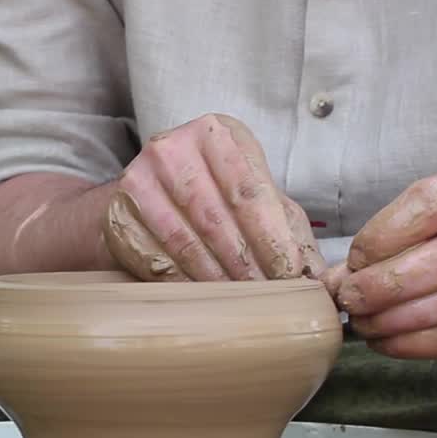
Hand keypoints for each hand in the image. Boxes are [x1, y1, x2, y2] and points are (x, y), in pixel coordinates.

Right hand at [104, 113, 324, 281]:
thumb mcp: (252, 197)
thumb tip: (318, 278)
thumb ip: (286, 228)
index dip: (272, 238)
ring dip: (217, 279)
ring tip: (240, 303)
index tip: (289, 276)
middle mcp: (172, 149)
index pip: (249, 190)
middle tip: (267, 298)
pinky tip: (204, 300)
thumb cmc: (210, 196)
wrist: (142, 195)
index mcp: (215, 133)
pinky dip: (184, 284)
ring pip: (185, 240)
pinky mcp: (118, 214)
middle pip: (217, 217)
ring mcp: (138, 179)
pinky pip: (155, 258)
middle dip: (247, 264)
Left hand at [323, 165, 436, 357]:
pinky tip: (386, 341)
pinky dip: (412, 345)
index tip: (354, 260)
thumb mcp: (429, 222)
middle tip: (349, 301)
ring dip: (393, 320)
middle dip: (384, 285)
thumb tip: (329, 283)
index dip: (382, 236)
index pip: (429, 205)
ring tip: (362, 323)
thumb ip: (381, 243)